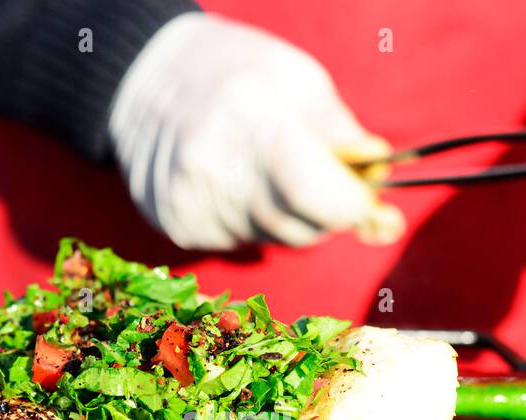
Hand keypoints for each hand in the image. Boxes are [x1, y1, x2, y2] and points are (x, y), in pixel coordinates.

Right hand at [108, 13, 403, 250]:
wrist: (146, 80)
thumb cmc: (235, 72)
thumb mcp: (297, 80)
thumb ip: (341, 133)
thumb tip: (380, 178)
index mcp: (251, 120)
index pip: (317, 197)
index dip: (351, 206)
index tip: (362, 199)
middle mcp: (213, 167)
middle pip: (298, 229)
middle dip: (323, 215)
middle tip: (320, 181)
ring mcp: (188, 202)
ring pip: (270, 240)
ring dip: (283, 216)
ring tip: (262, 170)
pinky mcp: (175, 226)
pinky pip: (237, 242)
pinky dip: (248, 221)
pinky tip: (231, 183)